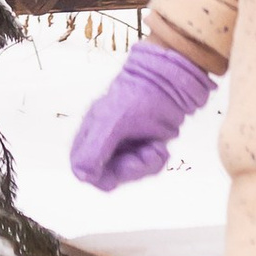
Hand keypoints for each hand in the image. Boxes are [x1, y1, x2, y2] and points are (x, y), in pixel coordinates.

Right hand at [69, 38, 213, 192]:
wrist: (172, 80)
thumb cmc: (139, 94)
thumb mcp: (111, 122)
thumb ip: (93, 150)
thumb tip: (82, 175)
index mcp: (89, 133)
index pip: (82, 169)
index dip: (100, 176)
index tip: (121, 168)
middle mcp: (103, 141)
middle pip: (109, 175)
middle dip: (132, 169)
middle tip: (147, 152)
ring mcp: (123, 144)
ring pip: (130, 173)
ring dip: (147, 164)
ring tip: (157, 146)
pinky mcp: (142, 145)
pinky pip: (146, 167)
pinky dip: (155, 160)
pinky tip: (160, 145)